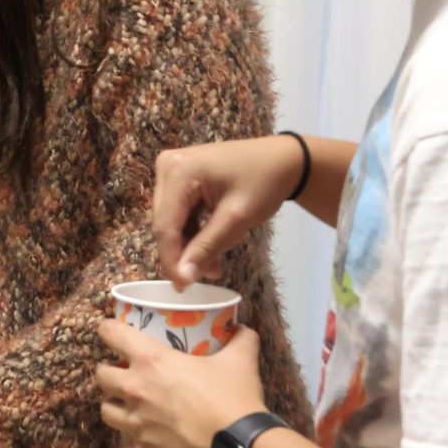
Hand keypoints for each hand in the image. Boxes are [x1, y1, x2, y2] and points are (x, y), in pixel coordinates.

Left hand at [95, 320, 266, 447]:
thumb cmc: (234, 400)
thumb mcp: (240, 362)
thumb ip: (240, 341)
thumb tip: (243, 329)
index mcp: (151, 360)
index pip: (111, 333)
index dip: (109, 330)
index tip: (112, 334)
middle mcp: (135, 389)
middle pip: (100, 375)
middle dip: (109, 375)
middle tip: (125, 377)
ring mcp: (136, 423)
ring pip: (105, 412)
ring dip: (114, 409)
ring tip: (127, 410)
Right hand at [153, 136, 302, 288]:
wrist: (283, 158)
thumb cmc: (264, 183)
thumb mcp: (236, 218)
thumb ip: (206, 247)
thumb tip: (182, 279)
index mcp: (177, 171)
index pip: (165, 225)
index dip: (171, 259)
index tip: (183, 288)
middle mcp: (166, 166)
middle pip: (164, 222)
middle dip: (184, 252)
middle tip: (210, 273)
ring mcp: (171, 169)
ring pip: (170, 220)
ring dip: (191, 244)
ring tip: (217, 262)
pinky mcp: (179, 176)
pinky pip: (178, 211)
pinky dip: (194, 230)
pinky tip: (214, 241)